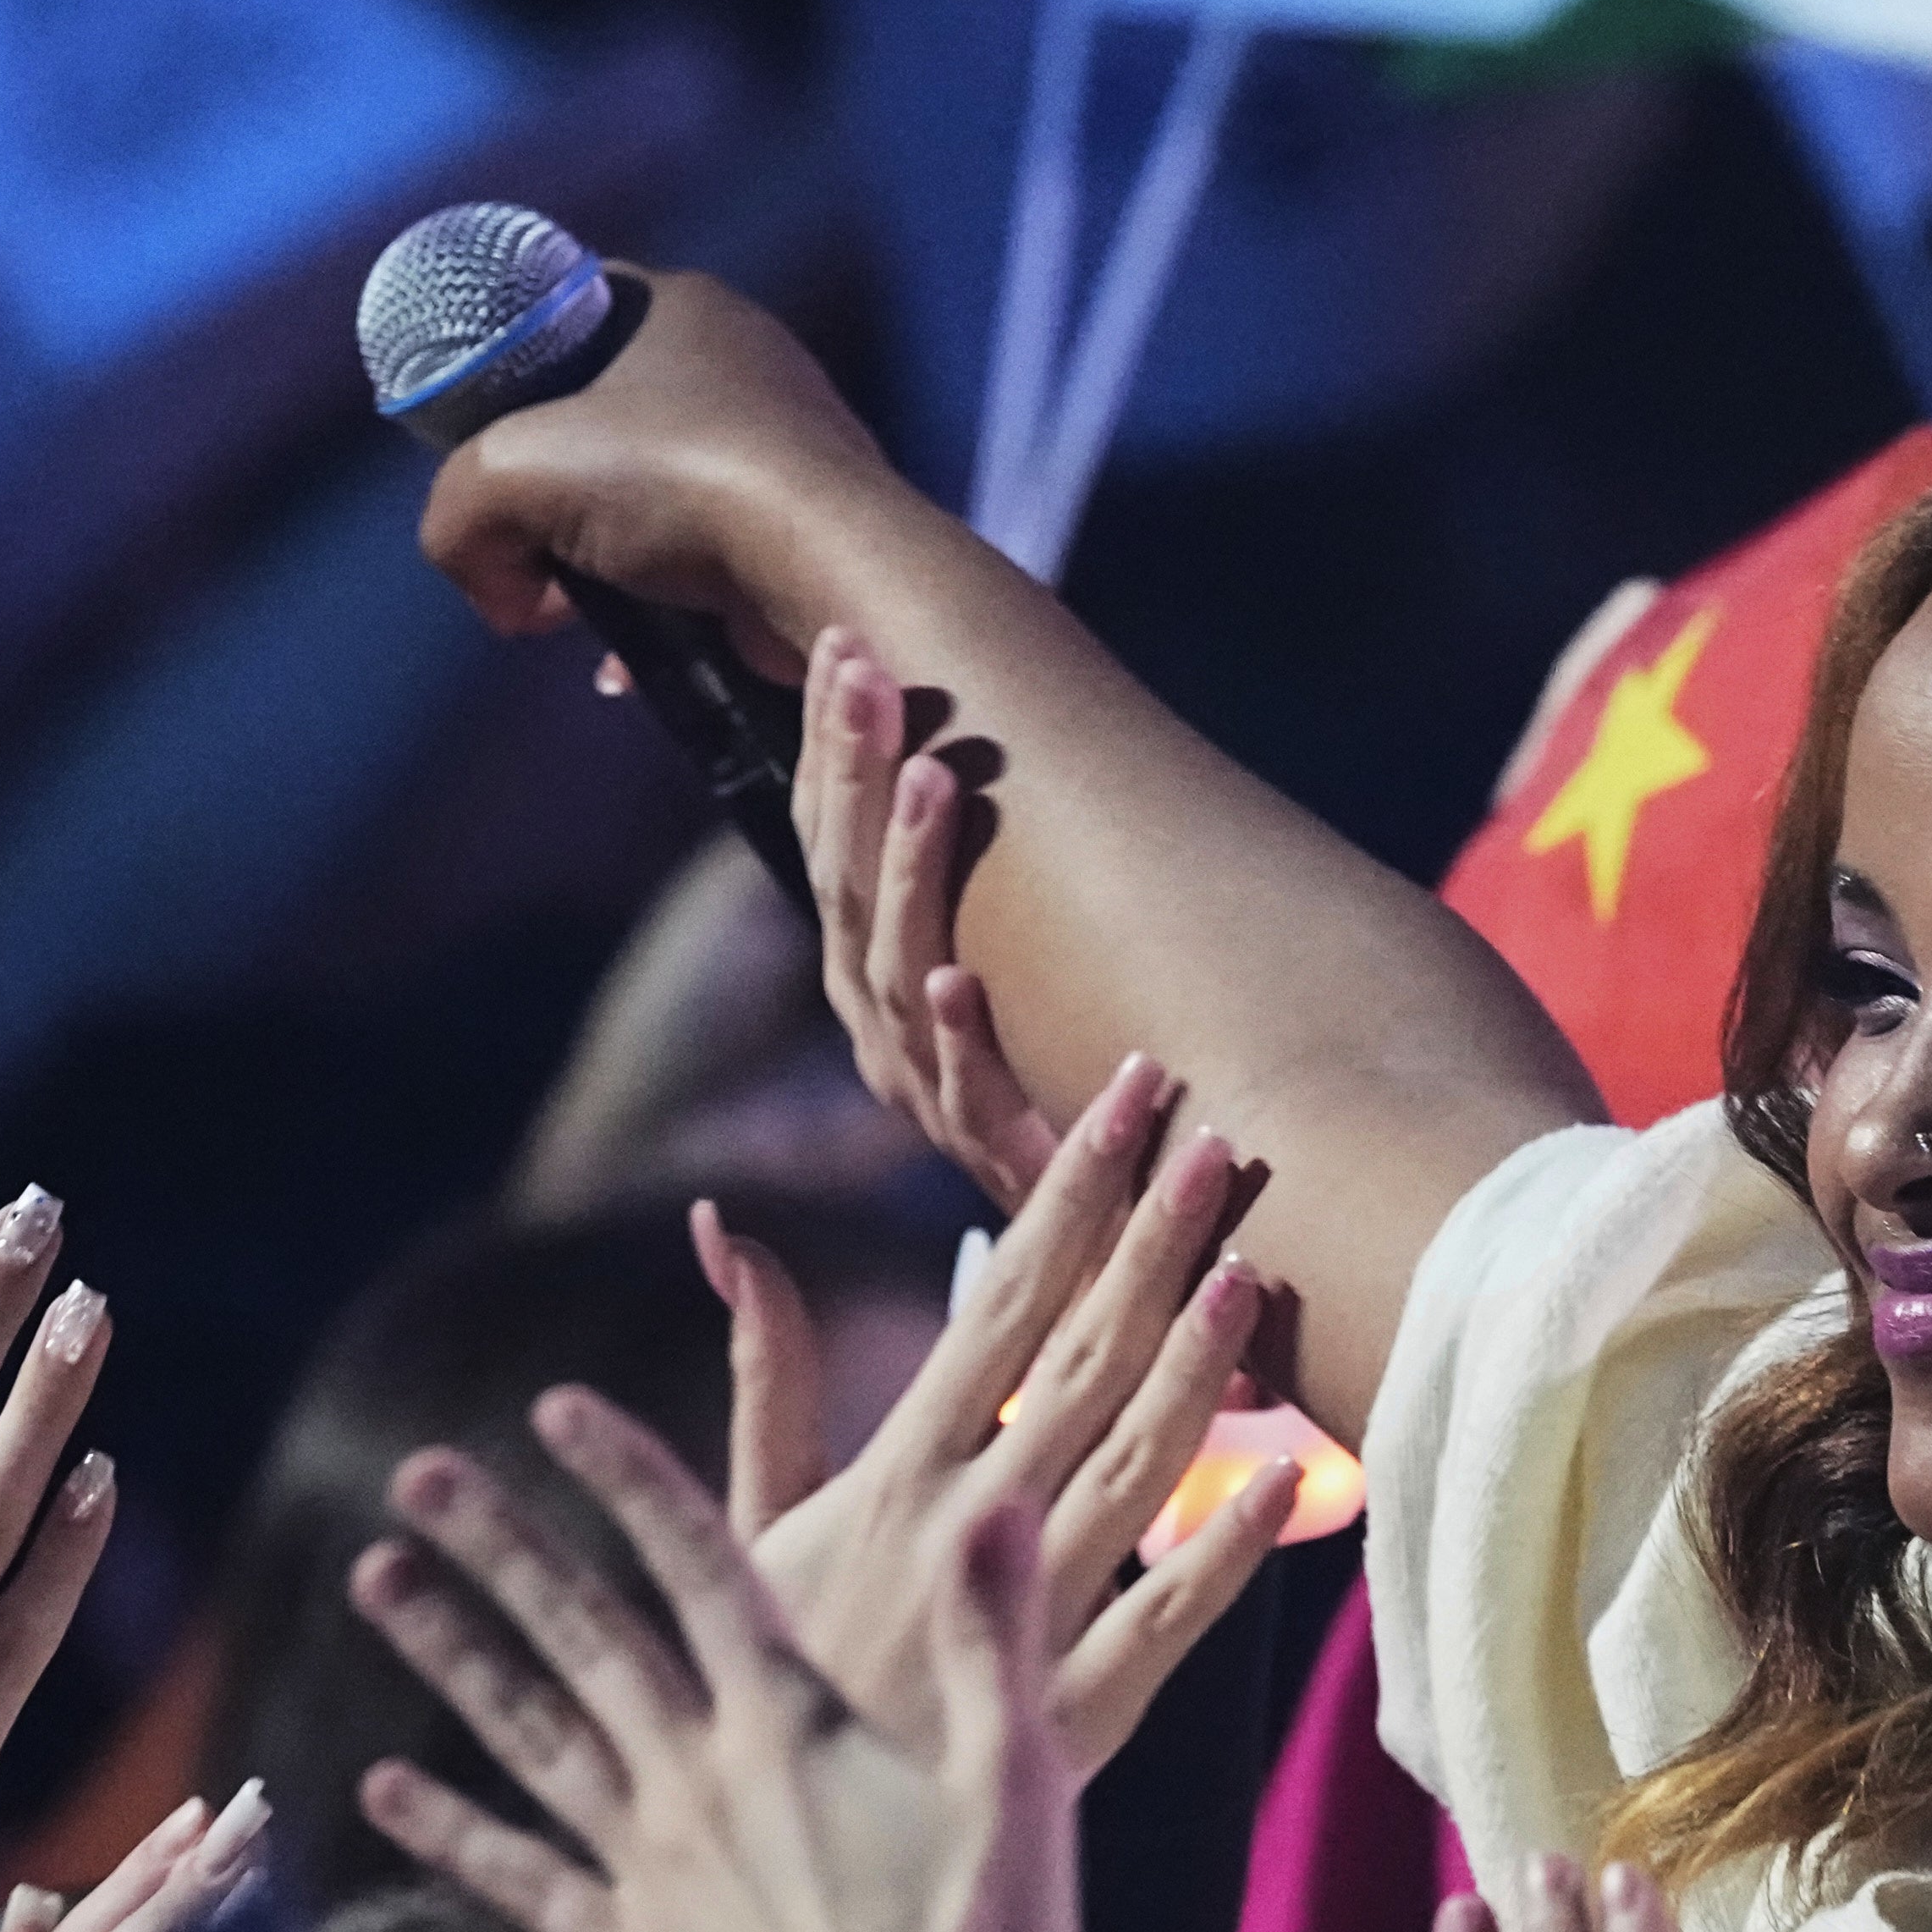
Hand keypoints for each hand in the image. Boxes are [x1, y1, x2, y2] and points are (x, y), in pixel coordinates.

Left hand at [347, 1391, 1073, 1931]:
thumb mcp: (1018, 1784)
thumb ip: (991, 1641)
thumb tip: (989, 1503)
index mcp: (791, 1727)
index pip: (697, 1568)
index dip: (627, 1481)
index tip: (557, 1408)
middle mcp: (697, 1781)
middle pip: (585, 1636)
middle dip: (503, 1545)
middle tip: (422, 1471)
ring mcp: (646, 1869)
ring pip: (527, 1735)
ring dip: (450, 1651)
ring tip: (376, 1577)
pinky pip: (514, 1880)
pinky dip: (447, 1830)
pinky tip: (379, 1785)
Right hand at [409, 263, 913, 677]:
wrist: (825, 562)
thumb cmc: (672, 480)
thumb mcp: (504, 475)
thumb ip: (458, 520)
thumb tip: (500, 592)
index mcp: (676, 304)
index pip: (555, 321)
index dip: (500, 384)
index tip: (478, 452)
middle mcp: (738, 360)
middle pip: (595, 426)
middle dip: (543, 504)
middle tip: (521, 558)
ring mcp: (779, 444)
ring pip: (646, 504)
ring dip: (594, 568)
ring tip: (571, 614)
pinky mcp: (802, 525)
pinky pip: (700, 561)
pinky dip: (656, 609)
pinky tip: (630, 660)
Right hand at [700, 1049, 1295, 1785]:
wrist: (779, 1861)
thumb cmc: (774, 1674)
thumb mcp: (752, 1516)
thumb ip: (766, 1372)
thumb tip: (725, 1228)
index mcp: (903, 1470)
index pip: (1007, 1299)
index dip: (1075, 1191)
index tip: (1131, 1096)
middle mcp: (971, 1528)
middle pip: (1085, 1361)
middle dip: (1153, 1244)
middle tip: (1219, 1136)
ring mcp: (1029, 1618)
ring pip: (1135, 1472)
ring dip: (1198, 1369)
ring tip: (1254, 1264)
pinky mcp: (1075, 1715)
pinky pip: (1162, 1626)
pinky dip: (1224, 1556)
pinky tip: (1290, 1484)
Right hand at [790, 628, 1065, 1208]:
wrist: (1092, 1285)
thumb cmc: (1071, 1129)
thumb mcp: (1019, 1009)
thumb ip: (985, 909)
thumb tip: (974, 766)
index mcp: (890, 993)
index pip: (842, 851)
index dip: (839, 754)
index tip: (849, 647)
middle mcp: (898, 1039)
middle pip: (852, 891)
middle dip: (852, 774)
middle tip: (856, 664)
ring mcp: (945, 1099)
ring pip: (901, 972)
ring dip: (912, 874)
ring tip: (929, 773)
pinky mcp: (1007, 1163)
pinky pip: (971, 1093)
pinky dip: (960, 1035)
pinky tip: (954, 973)